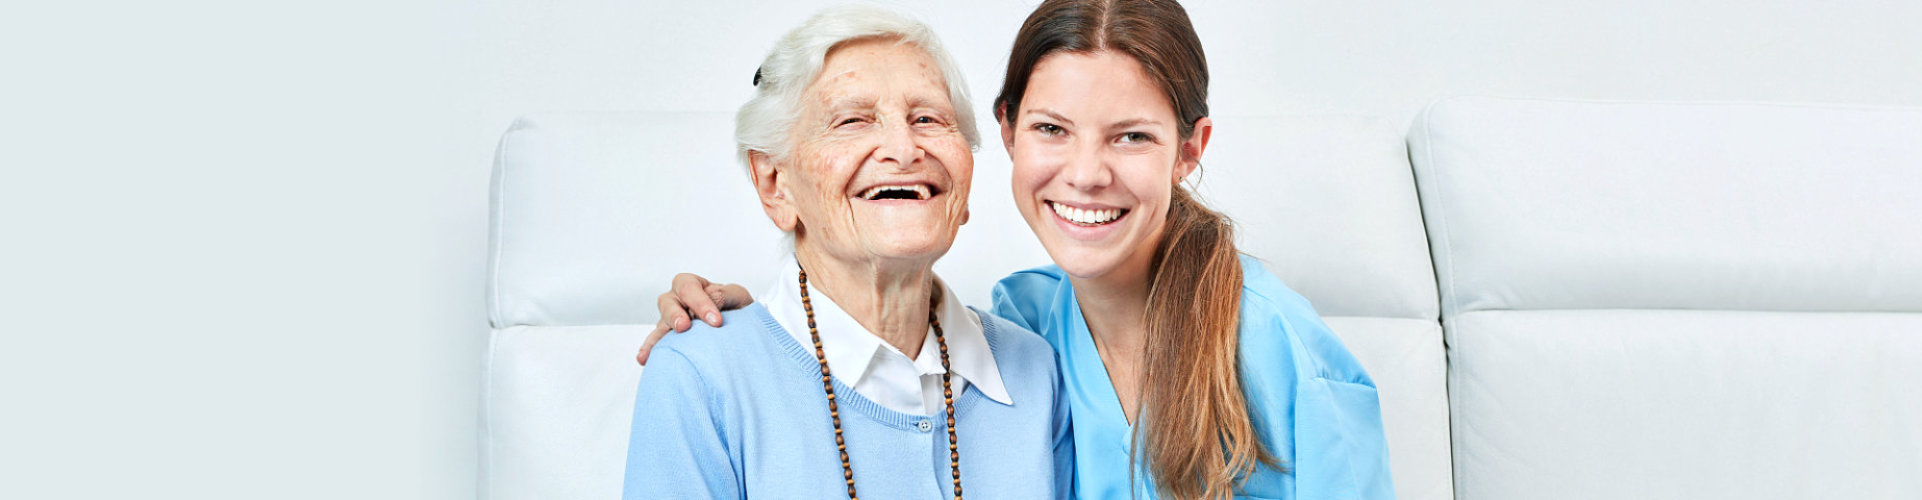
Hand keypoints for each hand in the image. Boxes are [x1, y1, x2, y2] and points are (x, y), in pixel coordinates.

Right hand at [636, 273, 752, 364]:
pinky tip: (645, 359)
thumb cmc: (735, 307)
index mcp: (692, 285)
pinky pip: (656, 342)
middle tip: (684, 327)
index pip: (689, 288)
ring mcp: (669, 319)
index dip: (700, 303)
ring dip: (659, 335)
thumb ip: (724, 294)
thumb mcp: (736, 295)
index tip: (716, 321)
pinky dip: (650, 350)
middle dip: (675, 315)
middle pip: (668, 303)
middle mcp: (676, 300)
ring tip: (659, 348)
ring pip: (660, 324)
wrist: (738, 326)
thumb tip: (712, 299)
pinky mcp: (668, 338)